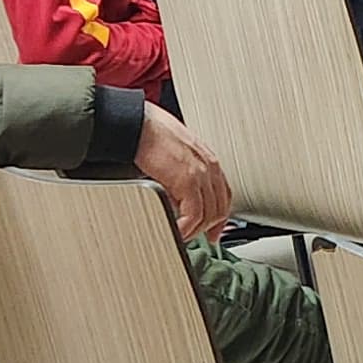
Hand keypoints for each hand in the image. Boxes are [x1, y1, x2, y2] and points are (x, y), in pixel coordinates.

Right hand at [131, 108, 232, 241]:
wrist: (138, 125)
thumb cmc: (151, 135)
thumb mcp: (176, 157)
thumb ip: (183, 176)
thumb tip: (178, 199)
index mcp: (208, 160)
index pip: (224, 196)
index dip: (220, 218)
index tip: (213, 232)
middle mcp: (209, 166)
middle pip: (219, 208)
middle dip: (207, 228)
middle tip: (193, 237)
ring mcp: (201, 173)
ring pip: (209, 214)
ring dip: (195, 230)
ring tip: (181, 235)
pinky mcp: (187, 180)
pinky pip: (194, 214)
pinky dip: (186, 228)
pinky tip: (177, 231)